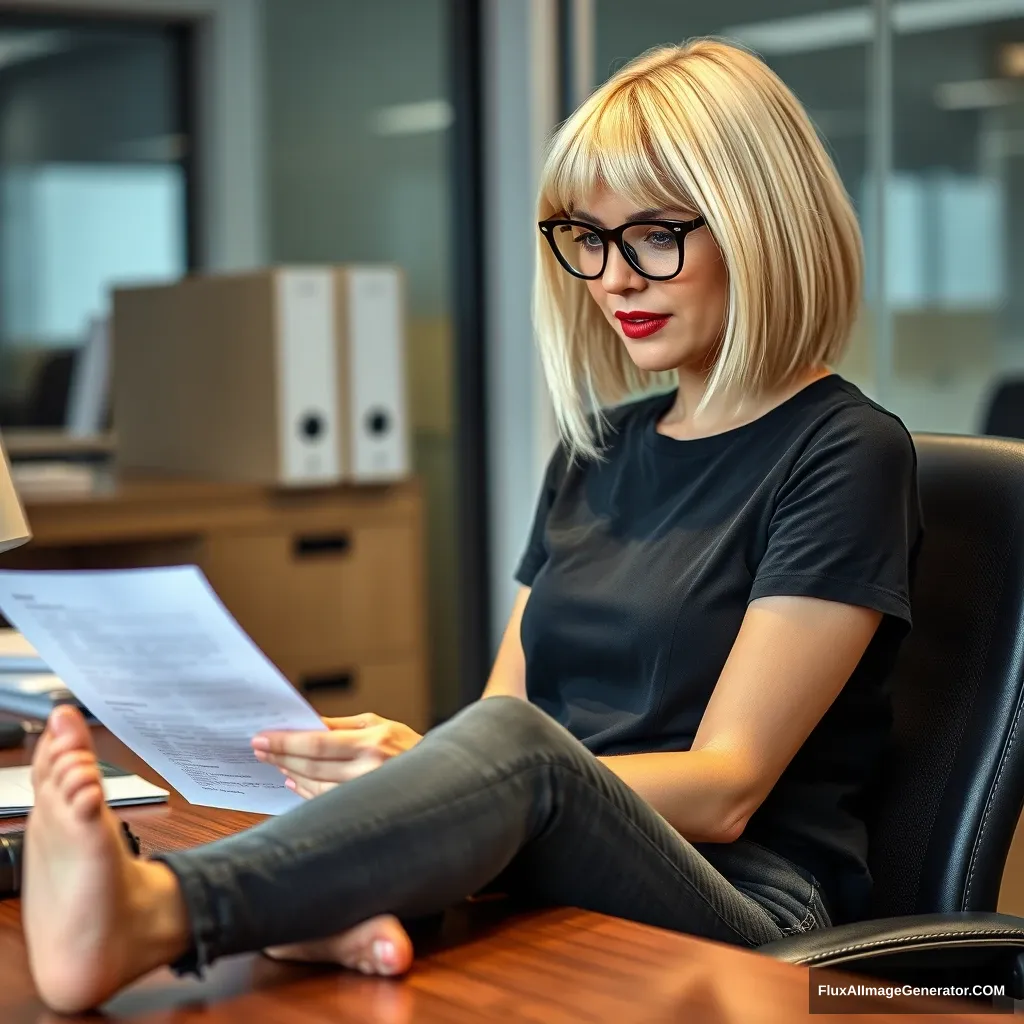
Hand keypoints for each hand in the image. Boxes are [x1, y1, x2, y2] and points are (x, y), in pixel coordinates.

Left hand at [251, 713, 421, 798]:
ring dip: (291, 774)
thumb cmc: (409, 746)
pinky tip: (294, 782)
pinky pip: (326, 801)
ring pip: (316, 787)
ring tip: (275, 763)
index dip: (286, 742)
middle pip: (312, 765)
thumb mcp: (380, 725)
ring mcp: (367, 793)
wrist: (441, 778)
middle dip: (281, 756)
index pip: (318, 742)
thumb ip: (342, 725)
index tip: (262, 739)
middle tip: (260, 750)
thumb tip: (308, 723)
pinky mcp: (364, 811)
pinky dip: (305, 792)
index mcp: (373, 742)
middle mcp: (370, 769)